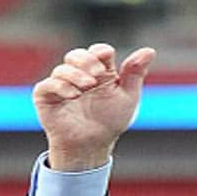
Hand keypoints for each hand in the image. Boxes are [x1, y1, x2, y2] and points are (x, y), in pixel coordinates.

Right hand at [33, 43, 154, 170]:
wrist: (93, 144)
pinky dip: (61, 86)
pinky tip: (74, 95)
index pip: (98, 51)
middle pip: (77, 55)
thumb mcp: (128, 96)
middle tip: (97, 73)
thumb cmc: (111, 120)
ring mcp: (61, 84)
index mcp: (101, 72)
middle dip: (86, 60)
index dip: (101, 51)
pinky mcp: (46, 96)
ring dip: (76, 75)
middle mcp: (79, 74)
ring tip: (88, 86)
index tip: (106, 56)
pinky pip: (48, 85)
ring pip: (62, 69)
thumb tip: (150, 50)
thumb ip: (135, 73)